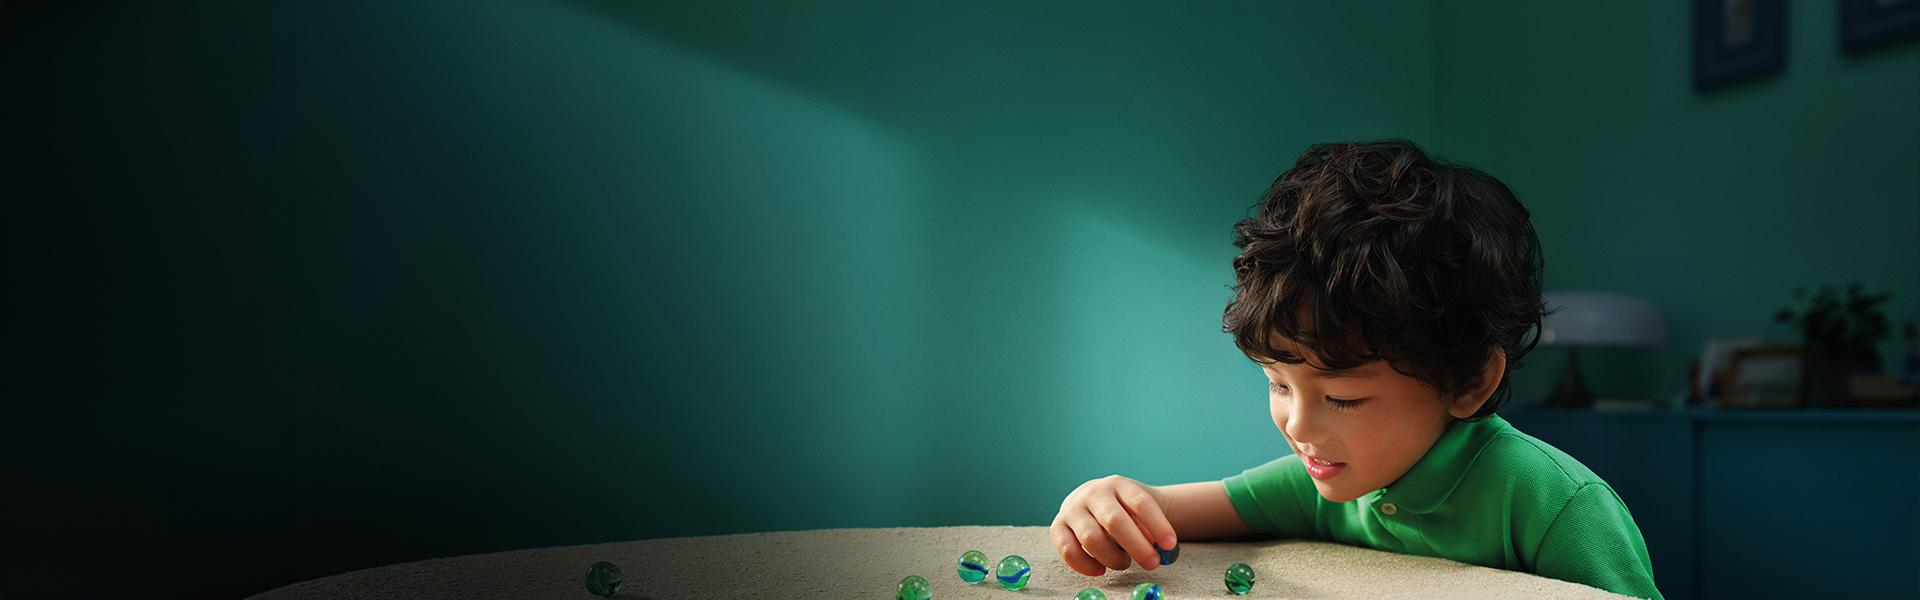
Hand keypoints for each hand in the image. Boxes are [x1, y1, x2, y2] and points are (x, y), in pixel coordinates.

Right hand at [1050, 474, 1178, 575]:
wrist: (1097, 499)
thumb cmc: (1124, 508)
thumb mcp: (1139, 510)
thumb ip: (1146, 526)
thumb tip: (1152, 547)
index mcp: (1119, 484)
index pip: (1140, 502)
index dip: (1158, 525)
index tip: (1170, 545)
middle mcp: (1093, 493)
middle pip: (1114, 521)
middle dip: (1136, 546)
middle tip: (1152, 563)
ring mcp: (1073, 508)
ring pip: (1091, 538)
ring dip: (1112, 558)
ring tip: (1124, 564)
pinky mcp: (1058, 526)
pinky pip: (1068, 550)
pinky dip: (1085, 565)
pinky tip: (1101, 570)